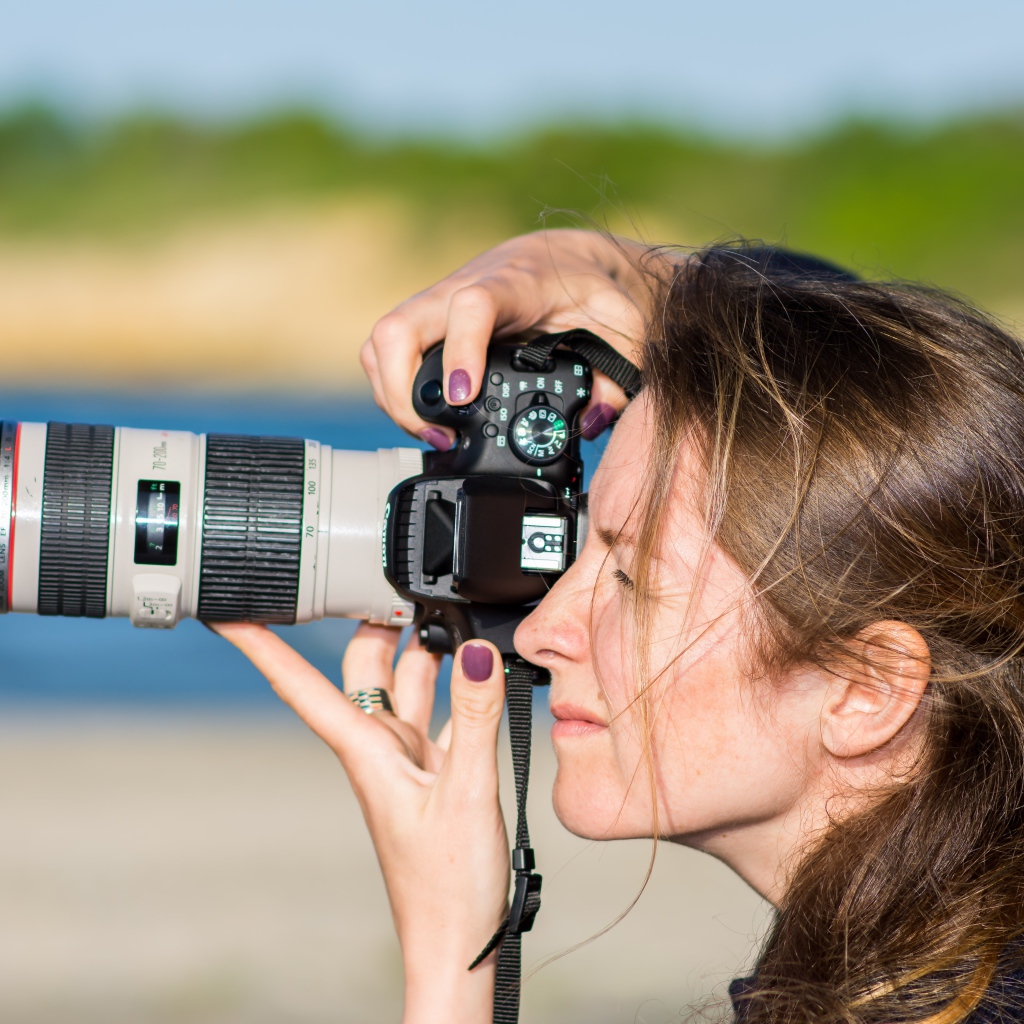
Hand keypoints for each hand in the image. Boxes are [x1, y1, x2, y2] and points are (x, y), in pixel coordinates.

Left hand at [213, 622, 509, 1023]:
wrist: (458, 941)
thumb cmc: (448, 887)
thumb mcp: (467, 794)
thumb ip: (475, 718)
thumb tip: (476, 654)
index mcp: (365, 751)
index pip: (300, 684)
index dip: (261, 644)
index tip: (227, 608)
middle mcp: (379, 748)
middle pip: (361, 666)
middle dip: (369, 619)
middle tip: (390, 575)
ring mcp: (407, 759)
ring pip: (404, 682)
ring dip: (419, 646)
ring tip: (444, 607)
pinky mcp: (435, 770)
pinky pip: (439, 710)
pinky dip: (457, 684)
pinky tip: (478, 670)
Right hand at [361, 228, 656, 449]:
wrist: (569, 257)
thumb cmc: (593, 290)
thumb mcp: (624, 329)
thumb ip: (617, 376)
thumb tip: (588, 422)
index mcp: (514, 284)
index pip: (470, 306)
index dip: (459, 351)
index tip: (463, 397)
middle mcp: (463, 288)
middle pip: (399, 326)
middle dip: (402, 390)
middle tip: (439, 435)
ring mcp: (437, 304)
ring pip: (383, 342)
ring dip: (391, 395)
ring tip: (432, 435)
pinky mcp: (427, 323)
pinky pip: (386, 352)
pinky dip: (392, 389)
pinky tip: (423, 418)